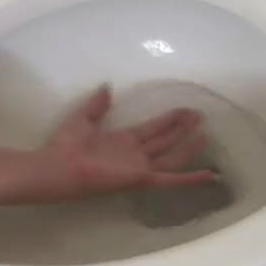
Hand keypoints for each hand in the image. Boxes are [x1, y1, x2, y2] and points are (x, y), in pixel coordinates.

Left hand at [46, 86, 212, 192]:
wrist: (57, 166)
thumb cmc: (65, 144)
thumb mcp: (82, 117)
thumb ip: (96, 104)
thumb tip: (107, 87)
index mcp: (121, 140)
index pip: (151, 128)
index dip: (168, 119)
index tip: (185, 109)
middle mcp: (133, 154)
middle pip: (164, 140)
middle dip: (182, 128)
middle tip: (201, 116)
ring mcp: (138, 167)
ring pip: (171, 155)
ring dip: (187, 145)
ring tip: (204, 134)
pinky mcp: (140, 178)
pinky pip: (169, 178)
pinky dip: (189, 178)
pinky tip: (209, 175)